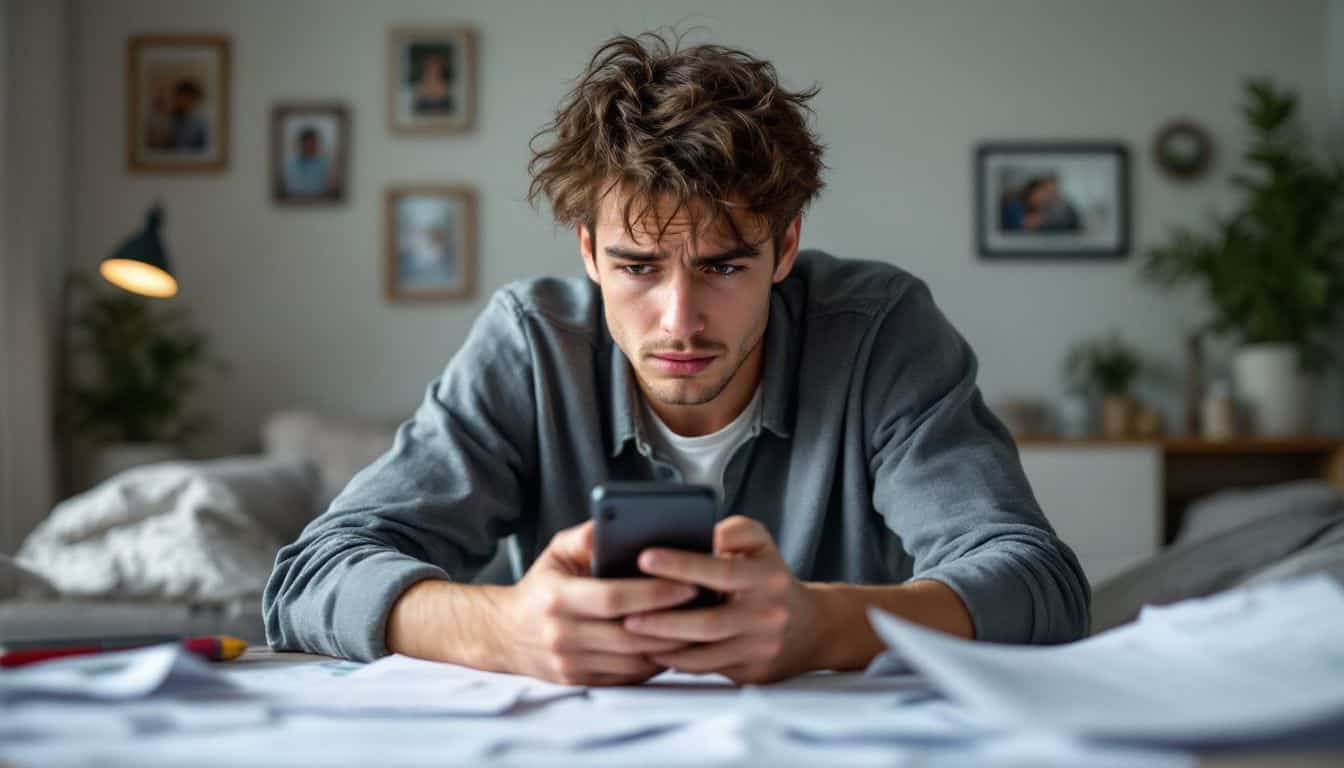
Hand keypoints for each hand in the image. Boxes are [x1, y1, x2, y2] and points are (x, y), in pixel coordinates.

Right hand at [495, 521, 696, 685]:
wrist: (504, 634)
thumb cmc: (541, 586)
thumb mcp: (556, 552)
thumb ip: (586, 535)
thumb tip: (618, 520)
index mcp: (557, 597)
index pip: (613, 597)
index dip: (654, 592)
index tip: (687, 583)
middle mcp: (562, 634)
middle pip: (630, 634)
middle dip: (672, 621)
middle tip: (704, 606)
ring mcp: (570, 663)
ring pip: (633, 661)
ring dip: (669, 645)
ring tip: (697, 625)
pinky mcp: (579, 682)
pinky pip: (627, 677)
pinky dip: (653, 663)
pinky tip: (673, 645)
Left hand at [621, 516, 819, 684]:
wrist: (810, 627)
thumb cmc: (769, 577)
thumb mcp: (760, 543)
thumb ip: (733, 531)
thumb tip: (697, 532)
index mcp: (767, 577)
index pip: (721, 571)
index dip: (682, 565)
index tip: (645, 557)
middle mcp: (767, 615)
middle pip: (709, 622)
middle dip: (663, 618)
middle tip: (625, 611)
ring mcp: (760, 648)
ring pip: (704, 652)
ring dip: (664, 644)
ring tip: (630, 631)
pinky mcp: (752, 672)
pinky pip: (707, 668)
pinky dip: (677, 660)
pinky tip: (653, 649)